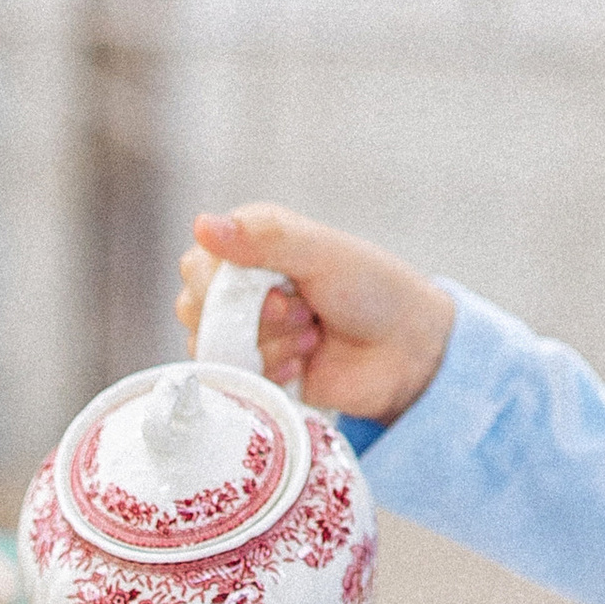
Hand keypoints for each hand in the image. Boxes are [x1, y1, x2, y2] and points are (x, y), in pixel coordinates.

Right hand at [177, 203, 452, 423]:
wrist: (408, 352)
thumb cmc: (373, 289)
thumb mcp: (322, 253)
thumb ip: (264, 238)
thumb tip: (202, 224)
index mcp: (254, 245)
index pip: (197, 264)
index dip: (224, 283)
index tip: (276, 286)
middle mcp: (243, 286)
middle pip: (196, 308)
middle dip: (254, 316)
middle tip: (301, 310)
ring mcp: (249, 331)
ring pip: (215, 346)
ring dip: (270, 344)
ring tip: (312, 336)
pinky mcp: (258, 372)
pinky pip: (234, 379)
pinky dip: (272, 372)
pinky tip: (304, 363)